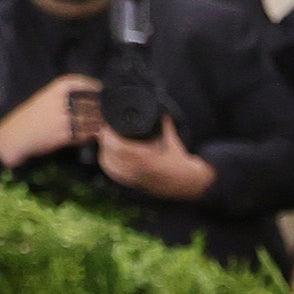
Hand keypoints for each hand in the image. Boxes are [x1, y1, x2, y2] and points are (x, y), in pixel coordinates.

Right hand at [0, 74, 98, 168]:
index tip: (99, 86)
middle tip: (102, 108)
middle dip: (97, 106)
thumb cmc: (27, 117)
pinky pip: (86, 134)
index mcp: (52, 92)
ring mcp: (64, 120)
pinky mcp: (67, 136)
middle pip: (88, 102)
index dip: (89, 83)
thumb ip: (57, 98)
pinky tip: (93, 133)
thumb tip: (77, 98)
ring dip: (97, 121)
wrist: (17, 135)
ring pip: (90, 119)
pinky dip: (91, 134)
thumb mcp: (41, 100)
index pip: (75, 83)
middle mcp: (60, 103)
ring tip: (100, 121)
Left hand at [95, 114, 217, 202]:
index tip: (107, 124)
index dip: (108, 134)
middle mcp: (139, 171)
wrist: (189, 184)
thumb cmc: (180, 162)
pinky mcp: (134, 184)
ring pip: (108, 165)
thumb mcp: (173, 140)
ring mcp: (135, 179)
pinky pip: (114, 174)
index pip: (118, 147)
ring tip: (105, 140)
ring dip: (104, 151)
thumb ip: (164, 124)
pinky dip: (108, 163)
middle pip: (109, 155)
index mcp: (147, 161)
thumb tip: (160, 109)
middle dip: (104, 140)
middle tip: (105, 129)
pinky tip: (107, 155)